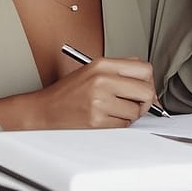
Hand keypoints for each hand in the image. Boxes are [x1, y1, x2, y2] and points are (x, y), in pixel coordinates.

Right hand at [32, 57, 158, 128]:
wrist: (43, 111)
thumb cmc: (67, 93)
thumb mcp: (92, 71)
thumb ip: (120, 70)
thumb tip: (148, 82)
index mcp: (102, 65)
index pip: (144, 69)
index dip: (149, 81)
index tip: (145, 89)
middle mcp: (101, 80)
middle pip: (146, 91)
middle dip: (145, 101)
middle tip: (135, 104)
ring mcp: (99, 101)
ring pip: (136, 111)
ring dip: (130, 116)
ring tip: (113, 111)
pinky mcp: (96, 121)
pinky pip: (123, 126)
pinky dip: (118, 125)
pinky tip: (105, 119)